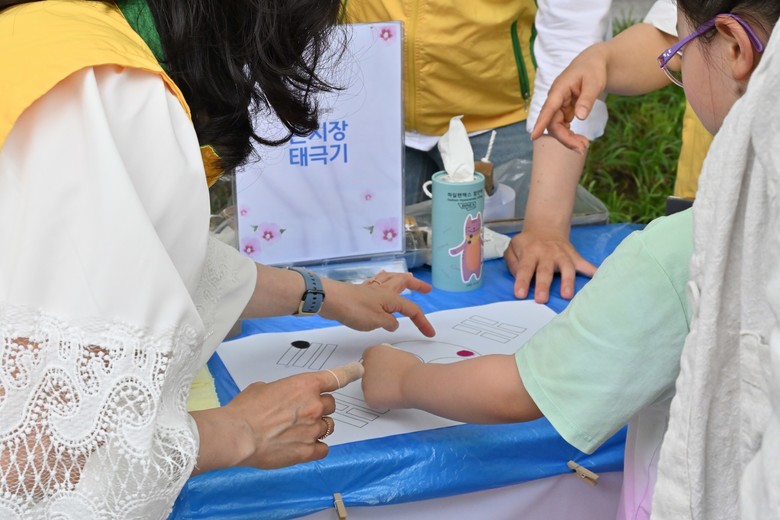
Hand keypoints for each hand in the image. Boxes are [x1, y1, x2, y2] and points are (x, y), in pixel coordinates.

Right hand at [191, 362, 362, 472]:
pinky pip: (323, 448)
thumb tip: (281, 400)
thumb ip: (282, 391)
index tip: (359, 370)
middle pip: (331, 405)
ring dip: (318, 427)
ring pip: (328, 426)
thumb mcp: (264, 388)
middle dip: (320, 407)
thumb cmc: (246, 410)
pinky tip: (302, 446)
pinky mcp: (308, 451)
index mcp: (305, 385)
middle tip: (302, 413)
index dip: (350, 372)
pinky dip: (316, 447)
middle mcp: (314, 406)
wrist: (238, 435)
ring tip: (298, 431)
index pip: (337, 377)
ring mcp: (313, 429)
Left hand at [320, 271, 434, 336]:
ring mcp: (371, 288)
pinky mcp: (360, 290)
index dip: (423, 321)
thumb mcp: (376, 321)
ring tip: (408, 278)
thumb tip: (394, 323)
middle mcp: (384, 290)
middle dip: (417, 285)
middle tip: (426, 289)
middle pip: (404, 282)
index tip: (430, 333)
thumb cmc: (355, 310)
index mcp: (391, 298)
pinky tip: (382, 281)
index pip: (412, 310)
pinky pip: (378, 281)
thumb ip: (389, 322)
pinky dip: (385, 280)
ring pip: (391, 278)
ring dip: (402, 278)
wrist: (330, 299)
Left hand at [361, 343, 421, 408]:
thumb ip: (387, 356)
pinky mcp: (368, 396)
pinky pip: (373, 400)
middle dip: (376, 377)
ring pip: (369, 387)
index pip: (368, 356)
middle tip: (390, 381)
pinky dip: (381, 401)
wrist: (415, 382)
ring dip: (378, 389)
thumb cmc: (412, 369)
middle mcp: (366, 365)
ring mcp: (365, 381)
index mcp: (374, 352)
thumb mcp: (398, 354)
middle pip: (366, 372)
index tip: (383, 369)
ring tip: (395, 388)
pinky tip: (392, 396)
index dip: (376, 364)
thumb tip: (387, 362)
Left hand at [504, 229, 596, 302]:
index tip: (520, 294)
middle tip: (541, 299)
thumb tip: (517, 276)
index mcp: (530, 252)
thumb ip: (512, 261)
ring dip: (568, 281)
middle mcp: (547, 254)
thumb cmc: (528, 243)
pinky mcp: (574, 257)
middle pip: (546, 270)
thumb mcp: (513, 247)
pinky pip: (585, 264)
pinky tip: (598, 279)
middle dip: (544, 285)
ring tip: (567, 295)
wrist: (546, 228)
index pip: (525, 268)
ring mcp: (563, 255)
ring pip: (567, 268)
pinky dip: (593, 271)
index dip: (522, 281)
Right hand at [530, 43, 608, 152]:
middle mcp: (555, 99)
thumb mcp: (595, 82)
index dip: (541, 123)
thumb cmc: (593, 70)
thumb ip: (587, 99)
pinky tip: (580, 140)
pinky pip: (563, 126)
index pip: (548, 108)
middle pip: (553, 123)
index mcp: (560, 89)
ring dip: (568, 139)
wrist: (592, 63)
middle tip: (583, 149)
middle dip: (565, 138)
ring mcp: (558, 105)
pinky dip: (570, 135)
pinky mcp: (563, 110)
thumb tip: (580, 117)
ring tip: (584, 146)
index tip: (533, 136)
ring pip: (557, 127)